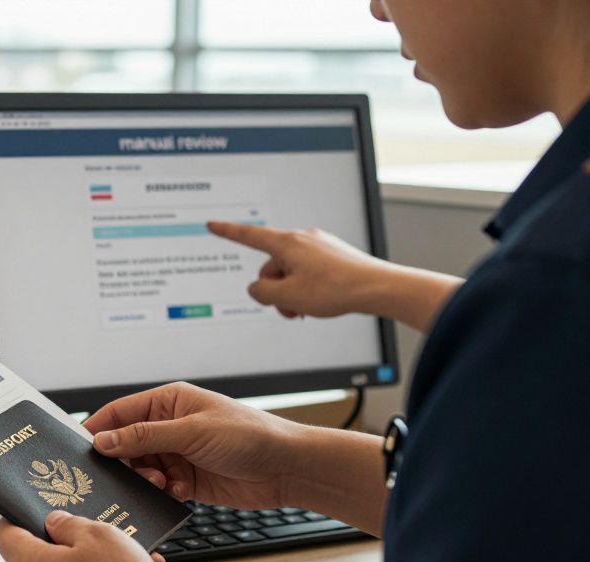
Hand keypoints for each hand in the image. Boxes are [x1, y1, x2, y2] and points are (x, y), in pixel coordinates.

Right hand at [84, 382, 306, 509]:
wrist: (286, 467)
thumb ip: (144, 437)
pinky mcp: (186, 480)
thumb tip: (103, 440)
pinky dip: (163, 493)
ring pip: (140, 469)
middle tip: (119, 476)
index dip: (98, 429)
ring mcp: (177, 454)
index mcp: (168, 402)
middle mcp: (169, 426)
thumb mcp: (191, 431)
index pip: (120, 412)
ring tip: (161, 483)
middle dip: (122, 462)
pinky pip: (159, 488)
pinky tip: (180, 492)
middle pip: (126, 444)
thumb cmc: (249, 435)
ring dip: (145, 480)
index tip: (80, 450)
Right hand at [208, 221, 389, 319]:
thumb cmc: (334, 290)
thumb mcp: (287, 297)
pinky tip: (321, 301)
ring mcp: (318, 246)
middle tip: (291, 308)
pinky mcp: (331, 255)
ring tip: (308, 308)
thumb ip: (261, 293)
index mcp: (287, 244)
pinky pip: (307, 271)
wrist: (377, 288)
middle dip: (275, 290)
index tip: (212, 224)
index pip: (248, 236)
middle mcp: (302, 239)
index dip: (227, 232)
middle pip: (271, 266)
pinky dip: (307, 288)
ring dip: (292, 293)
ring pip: (290, 272)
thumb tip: (258, 288)